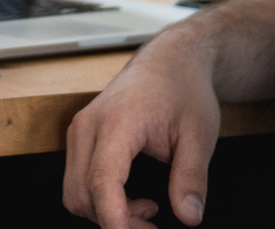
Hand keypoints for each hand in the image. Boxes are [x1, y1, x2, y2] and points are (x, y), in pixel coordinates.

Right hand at [64, 22, 220, 225]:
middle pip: (82, 194)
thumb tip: (189, 216)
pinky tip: (131, 196)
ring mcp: (80, 130)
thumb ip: (192, 178)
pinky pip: (78, 181)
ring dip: (106, 212)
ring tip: (147, 207)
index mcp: (118, 122)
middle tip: (154, 225)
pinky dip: (100, 199)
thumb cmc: (183, 90)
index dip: (116, 220)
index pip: (102, 181)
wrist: (169, 61)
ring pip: (75, 192)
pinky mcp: (81, 137)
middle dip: (116, 222)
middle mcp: (88, 125)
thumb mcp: (199, 135)